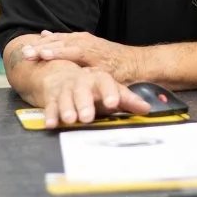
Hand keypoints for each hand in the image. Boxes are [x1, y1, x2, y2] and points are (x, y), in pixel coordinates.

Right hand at [22, 31, 142, 82]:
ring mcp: (85, 39)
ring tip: (26, 50)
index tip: (42, 55)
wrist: (134, 61)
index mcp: (94, 52)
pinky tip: (41, 36)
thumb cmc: (121, 74)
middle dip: (44, 48)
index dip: (57, 53)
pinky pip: (64, 37)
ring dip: (44, 43)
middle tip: (26, 53)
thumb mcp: (111, 79)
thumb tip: (88, 88)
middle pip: (63, 43)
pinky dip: (52, 37)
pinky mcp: (83, 39)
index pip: (73, 51)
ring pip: (61, 39)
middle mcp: (88, 42)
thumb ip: (98, 80)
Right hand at [37, 63, 151, 128]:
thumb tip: (147, 109)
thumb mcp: (111, 89)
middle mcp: (81, 82)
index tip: (113, 103)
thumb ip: (128, 99)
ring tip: (70, 119)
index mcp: (98, 78)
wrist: (62, 73)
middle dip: (84, 102)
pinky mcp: (51, 98)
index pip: (106, 83)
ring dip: (67, 108)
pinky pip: (50, 106)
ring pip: (65, 98)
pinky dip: (50, 115)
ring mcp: (65, 89)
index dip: (109, 92)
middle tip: (88, 116)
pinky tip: (51, 124)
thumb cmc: (92, 85)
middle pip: (82, 90)